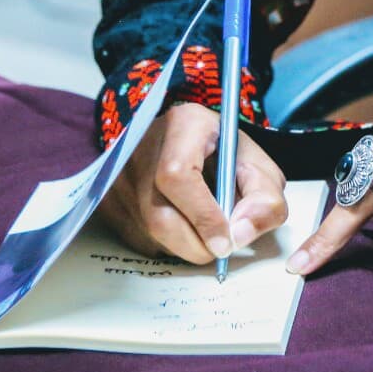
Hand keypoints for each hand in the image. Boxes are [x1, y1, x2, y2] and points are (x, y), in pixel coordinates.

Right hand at [97, 102, 287, 263]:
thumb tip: (241, 235)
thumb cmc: (221, 151)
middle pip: (159, 215)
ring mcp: (118, 176)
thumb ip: (264, 197)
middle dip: (197, 243)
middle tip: (222, 245)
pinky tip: (183, 225)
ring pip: (149, 234)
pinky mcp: (109, 200)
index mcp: (182, 126)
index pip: (178, 176)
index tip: (226, 241)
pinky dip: (167, 244)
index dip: (203, 216)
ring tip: (205, 227)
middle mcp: (139, 148)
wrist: (183, 139)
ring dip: (184, 245)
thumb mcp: (256, 164)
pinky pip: (139, 239)